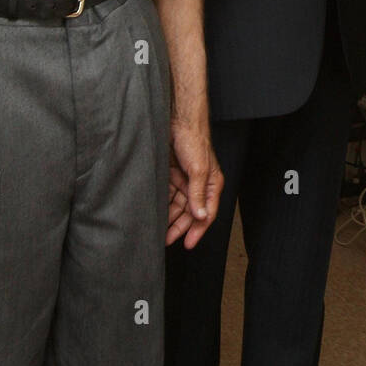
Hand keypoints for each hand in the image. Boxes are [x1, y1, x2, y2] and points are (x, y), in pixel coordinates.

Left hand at [167, 120, 223, 248]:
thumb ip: (199, 194)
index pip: (207, 213)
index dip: (198, 230)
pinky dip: (162, 205)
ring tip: (158, 231)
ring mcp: (184, 181)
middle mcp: (199, 185)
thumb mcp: (199, 170)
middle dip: (180, 227)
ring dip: (169, 218)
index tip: (188, 244)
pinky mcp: (171, 176)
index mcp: (212, 184)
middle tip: (167, 241)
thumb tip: (201, 217)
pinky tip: (154, 214)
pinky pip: (167, 196)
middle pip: (190, 213)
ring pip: (177, 206)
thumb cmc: (195, 140)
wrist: (177, 121)